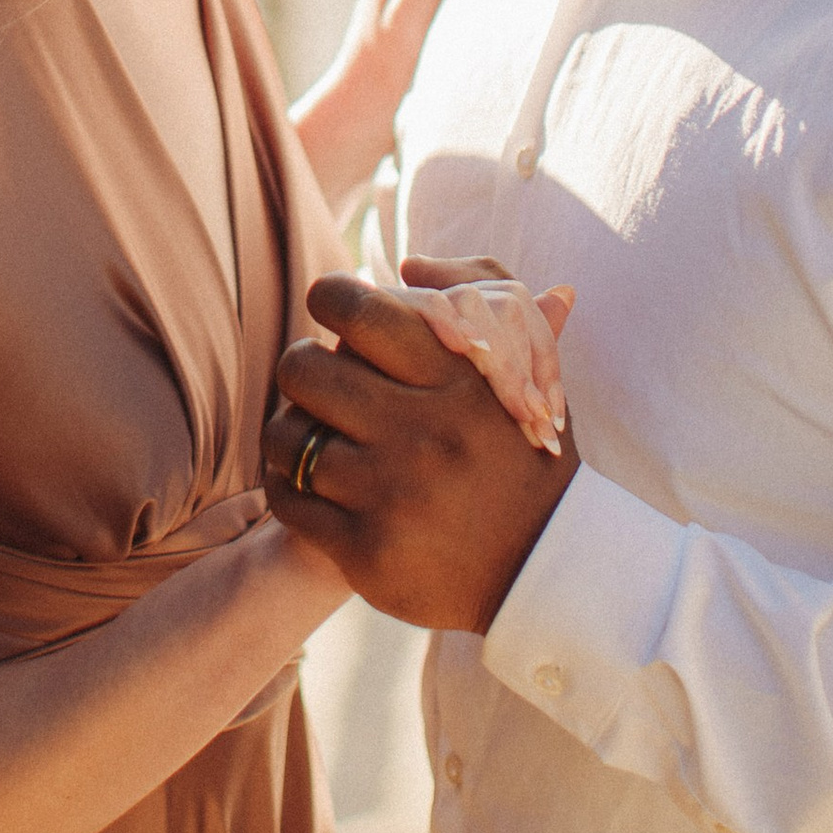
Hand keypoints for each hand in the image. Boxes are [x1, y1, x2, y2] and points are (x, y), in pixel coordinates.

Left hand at [262, 271, 579, 630]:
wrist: (544, 569)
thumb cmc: (519, 450)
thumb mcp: (525, 365)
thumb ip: (479, 293)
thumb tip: (409, 263)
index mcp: (459, 379)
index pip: (359, 310)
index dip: (331, 296)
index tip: (332, 306)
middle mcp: (424, 433)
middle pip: (305, 369)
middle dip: (303, 367)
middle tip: (321, 381)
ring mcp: (393, 495)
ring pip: (288, 436)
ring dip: (290, 430)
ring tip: (311, 433)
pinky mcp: (367, 551)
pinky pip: (289, 497)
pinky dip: (288, 484)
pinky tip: (310, 481)